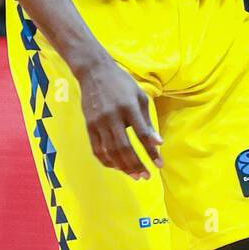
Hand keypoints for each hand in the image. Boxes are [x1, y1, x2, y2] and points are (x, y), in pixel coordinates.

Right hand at [76, 58, 163, 179]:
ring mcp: (98, 123)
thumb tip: (157, 142)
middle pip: (124, 147)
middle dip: (136, 165)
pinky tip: (117, 167)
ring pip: (110, 152)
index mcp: (129, 107)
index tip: (160, 164)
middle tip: (146, 176)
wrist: (94, 72)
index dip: (151, 151)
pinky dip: (108, 161)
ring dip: (123, 167)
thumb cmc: (122, 83)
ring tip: (135, 175)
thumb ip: (147, 120)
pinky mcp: (89, 127)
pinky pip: (97, 150)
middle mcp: (113, 116)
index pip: (142, 134)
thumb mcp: (140, 96)